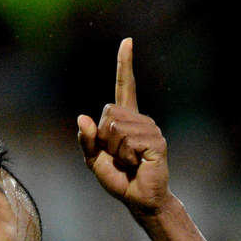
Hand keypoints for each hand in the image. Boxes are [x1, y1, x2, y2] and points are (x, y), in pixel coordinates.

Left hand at [76, 39, 171, 216]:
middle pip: (108, 114)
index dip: (124, 64)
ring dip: (115, 151)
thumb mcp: (93, 160)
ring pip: (116, 129)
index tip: (127, 41)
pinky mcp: (157, 142)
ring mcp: (150, 129)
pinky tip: (137, 164)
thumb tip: (83, 118)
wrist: (138, 199)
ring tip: (128, 162)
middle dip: (104, 140)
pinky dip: (125, 157)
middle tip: (117, 157)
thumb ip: (86, 140)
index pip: (125, 87)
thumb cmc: (118, 179)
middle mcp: (140, 119)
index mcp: (125, 119)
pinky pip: (128, 142)